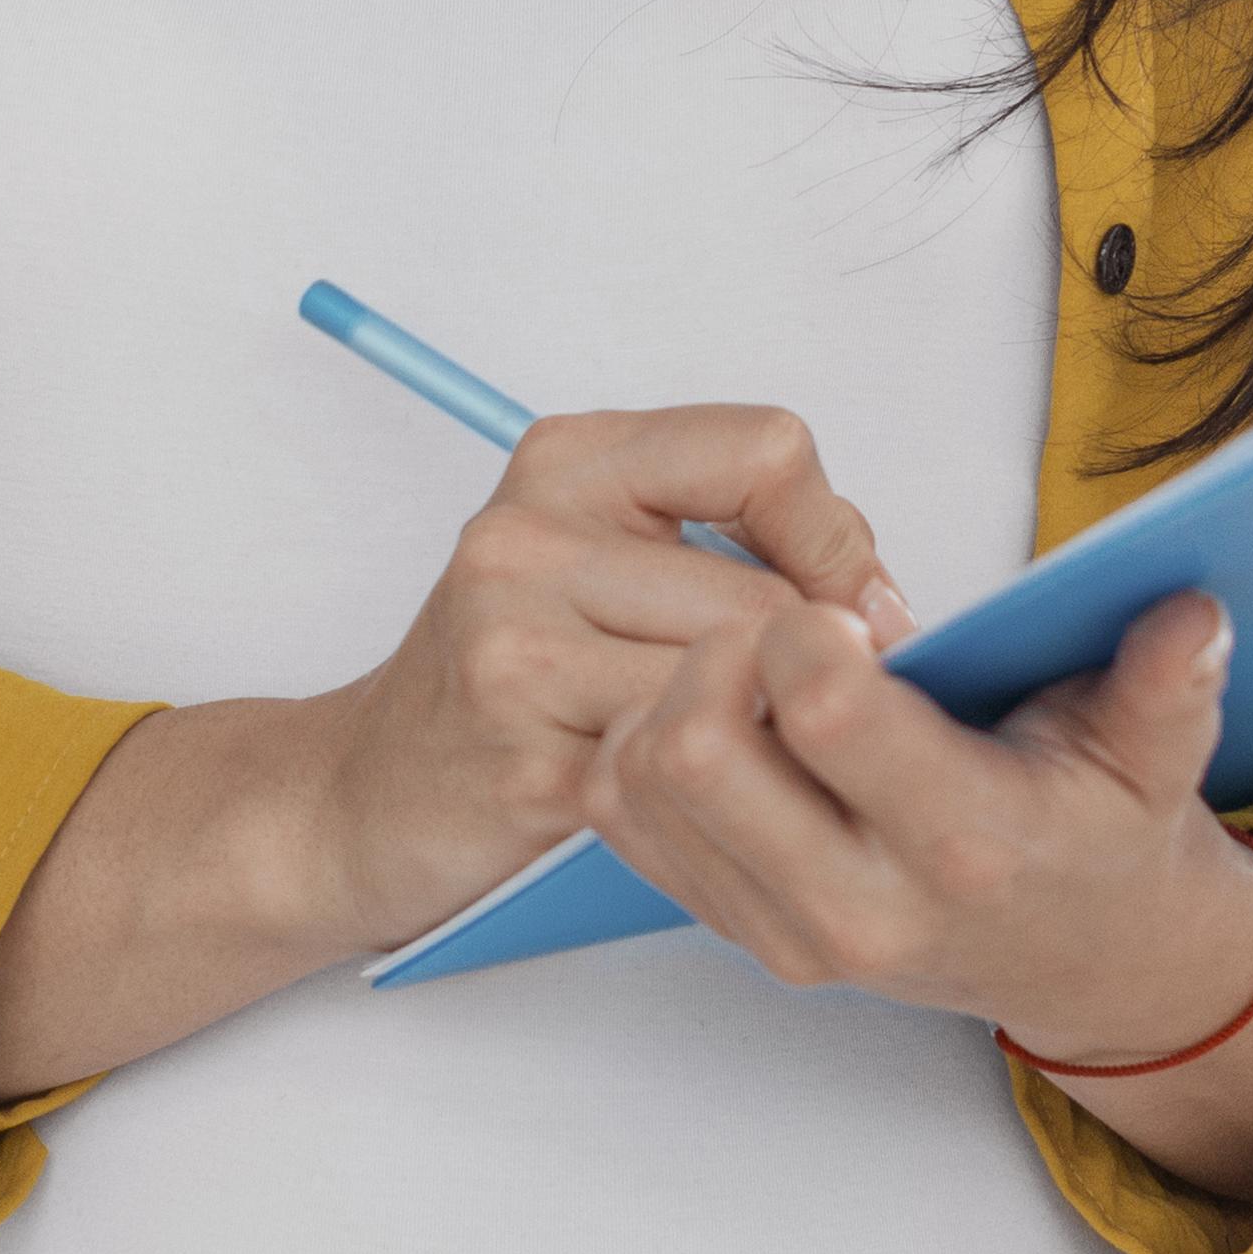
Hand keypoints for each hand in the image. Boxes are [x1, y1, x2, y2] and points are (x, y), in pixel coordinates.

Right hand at [311, 402, 909, 943]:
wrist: (368, 795)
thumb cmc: (517, 677)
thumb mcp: (609, 559)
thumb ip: (735, 542)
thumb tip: (884, 602)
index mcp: (568, 460)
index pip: (768, 451)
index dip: (835, 538)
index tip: (849, 607)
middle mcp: (527, 536)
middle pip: (768, 596)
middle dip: (821, 666)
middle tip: (822, 710)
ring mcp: (516, 647)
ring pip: (738, 687)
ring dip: (776, 737)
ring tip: (761, 754)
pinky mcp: (529, 759)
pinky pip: (690, 768)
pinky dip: (724, 793)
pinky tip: (702, 802)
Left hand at [588, 584, 1252, 1206]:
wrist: (1078, 958)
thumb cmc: (1100, 829)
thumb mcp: (1159, 755)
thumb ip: (1173, 685)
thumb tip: (1194, 616)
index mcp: (961, 842)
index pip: (821, 713)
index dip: (805, 628)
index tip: (837, 607)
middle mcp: (857, 906)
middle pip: (693, 750)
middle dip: (715, 653)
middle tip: (772, 627)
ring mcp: (781, 930)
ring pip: (639, 781)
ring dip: (672, 695)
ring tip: (751, 669)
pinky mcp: (729, 928)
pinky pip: (625, 817)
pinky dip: (647, 742)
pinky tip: (727, 714)